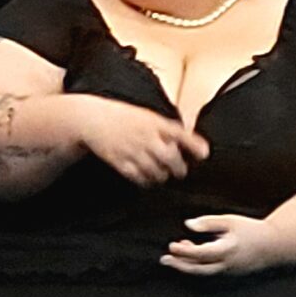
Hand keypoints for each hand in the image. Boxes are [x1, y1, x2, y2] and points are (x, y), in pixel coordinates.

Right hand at [75, 97, 208, 186]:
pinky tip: (147, 178)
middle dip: (179, 167)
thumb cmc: (121, 116)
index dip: (194, 145)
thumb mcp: (147, 115)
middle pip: (170, 157)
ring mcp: (132, 150)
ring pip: (156, 170)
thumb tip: (189, 142)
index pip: (180, 134)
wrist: (91, 119)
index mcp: (154, 122)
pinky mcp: (119, 161)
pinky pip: (138, 176)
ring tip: (163, 175)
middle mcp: (145, 137)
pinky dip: (146, 180)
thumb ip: (166, 128)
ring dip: (162, 175)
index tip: (204, 154)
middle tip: (180, 171)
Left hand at [161, 214, 283, 276]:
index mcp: (228, 249)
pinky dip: (198, 265)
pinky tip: (191, 254)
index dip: (184, 251)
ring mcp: (229, 271)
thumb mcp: (230, 221)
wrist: (274, 245)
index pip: (200, 254)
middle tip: (164, 259)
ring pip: (203, 272)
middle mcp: (227, 264)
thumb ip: (208, 223)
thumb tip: (188, 225)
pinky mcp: (230, 273)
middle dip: (179, 265)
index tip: (171, 245)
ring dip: (187, 265)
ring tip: (174, 255)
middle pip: (198, 269)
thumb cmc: (251, 230)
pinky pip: (210, 271)